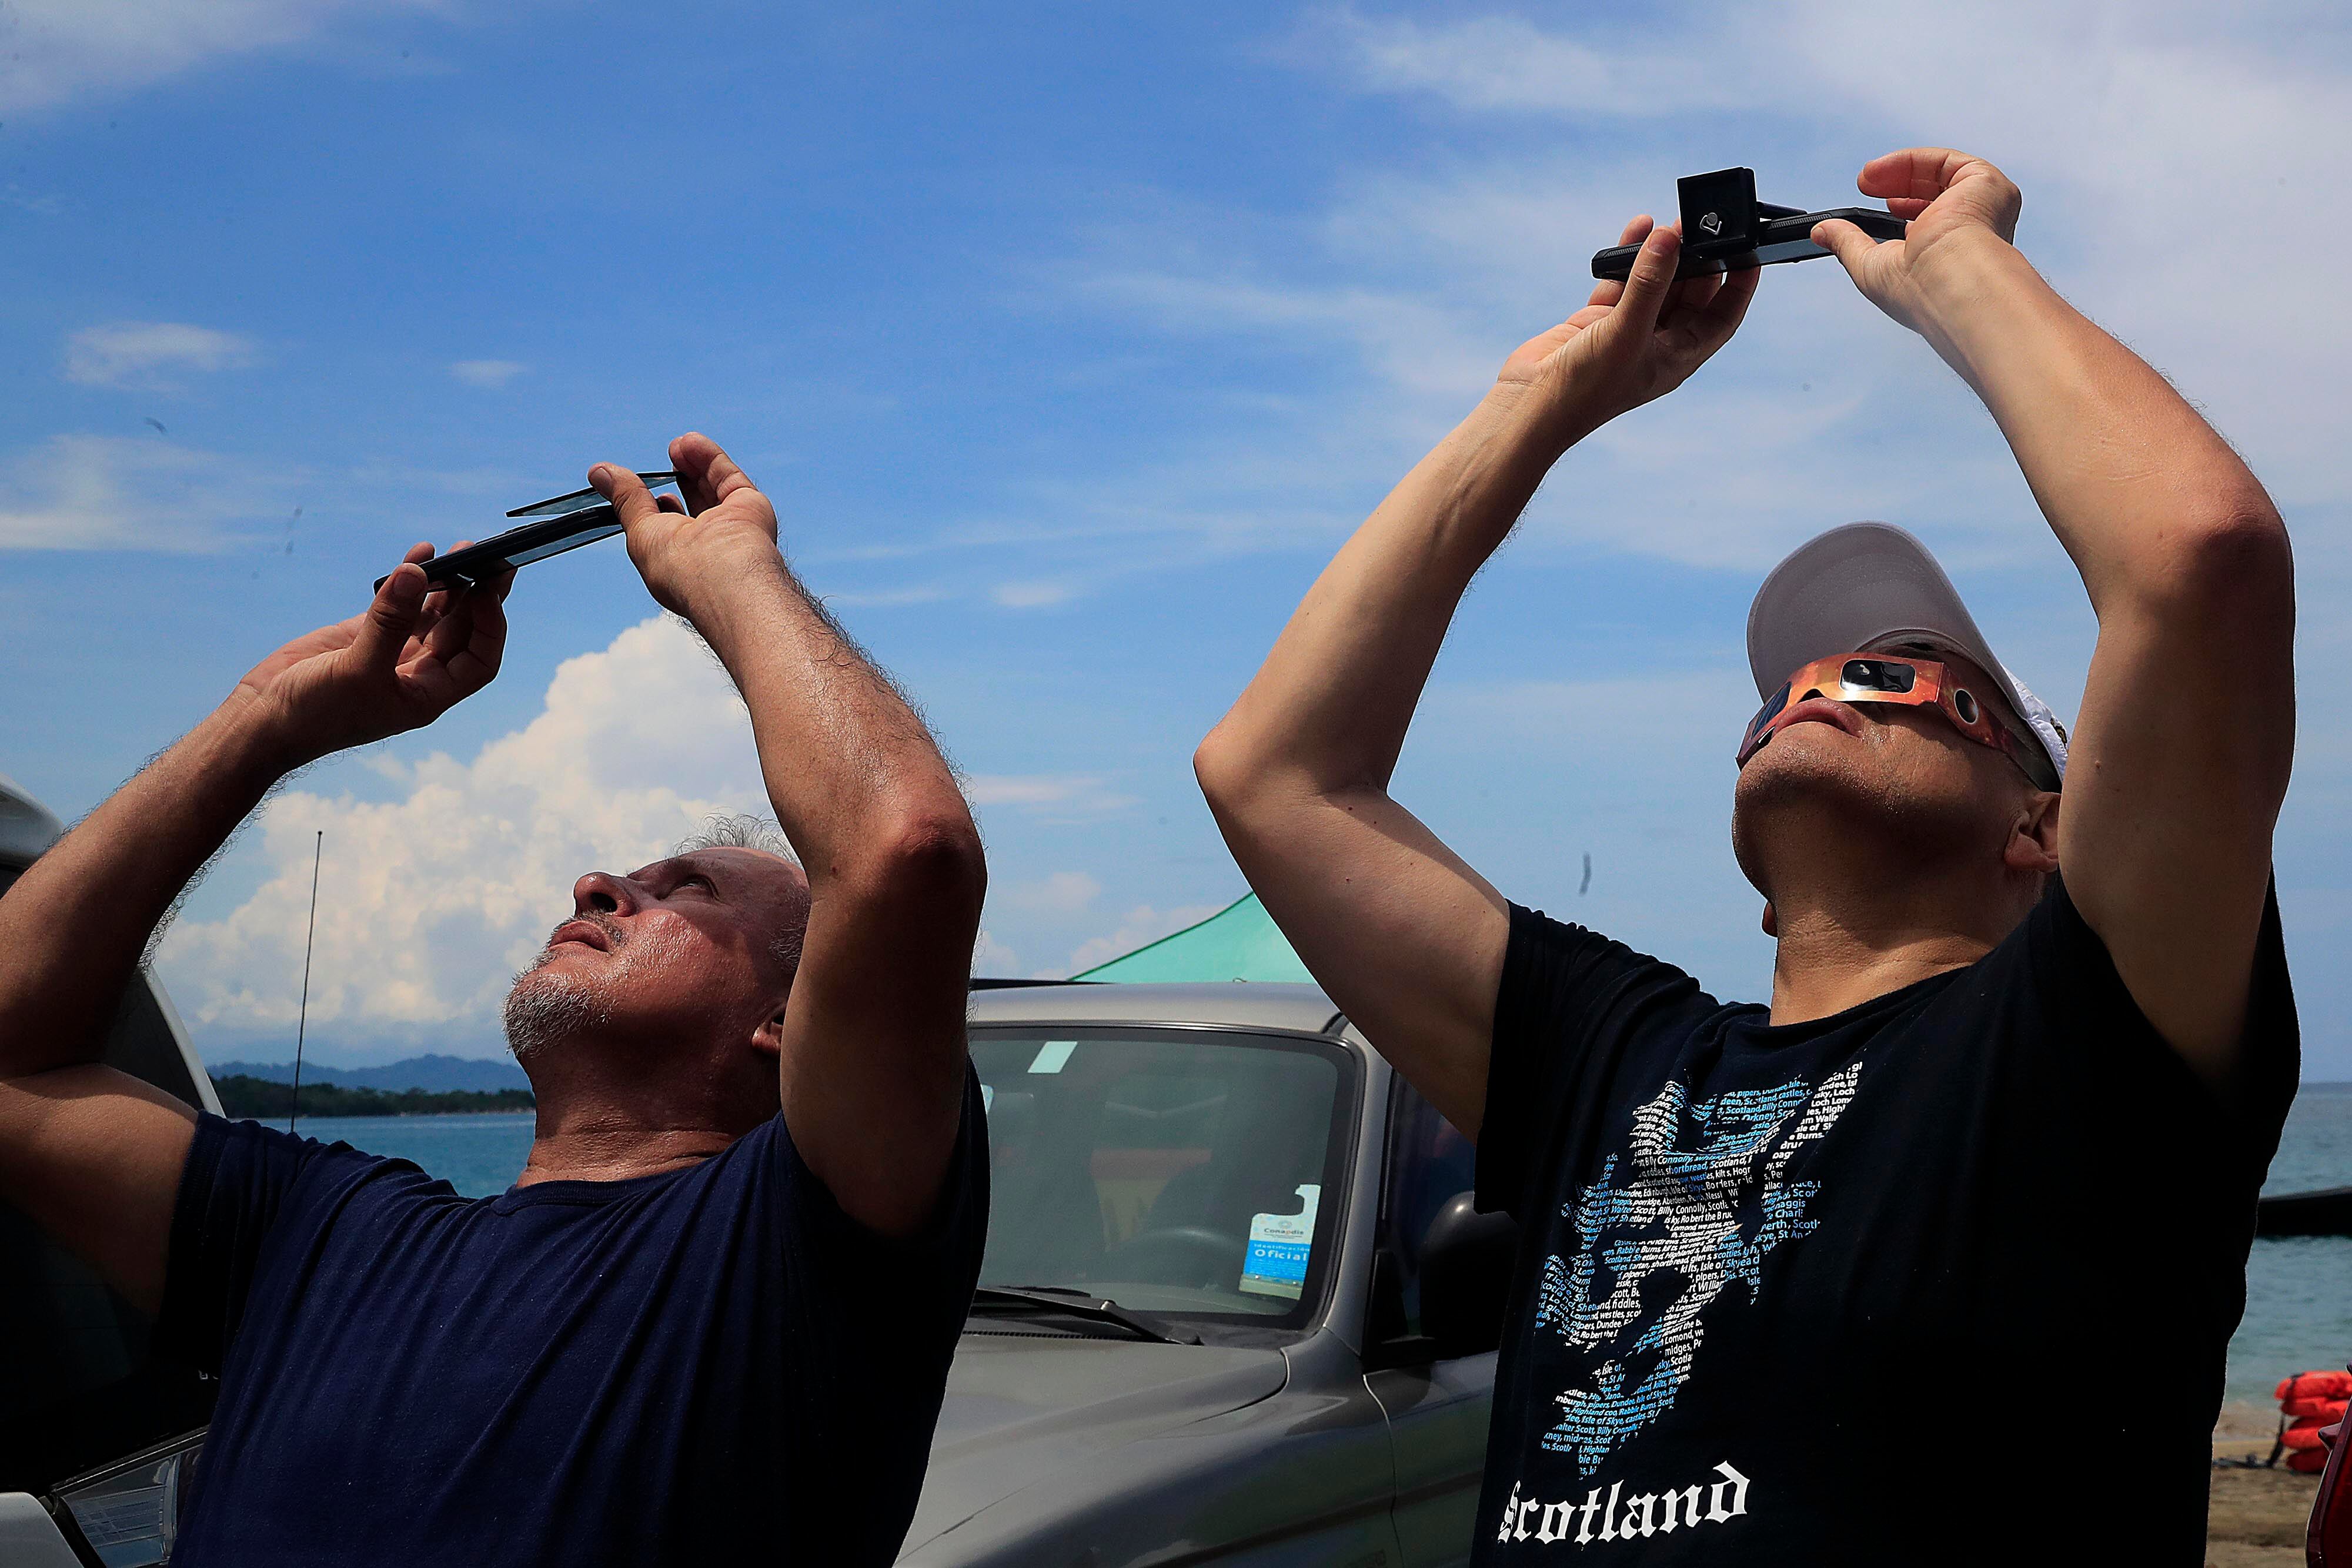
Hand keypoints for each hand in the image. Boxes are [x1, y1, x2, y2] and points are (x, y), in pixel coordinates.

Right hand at [234, 543, 510, 766]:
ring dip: (451, 582)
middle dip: (480, 596)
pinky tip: (423, 553)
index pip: (479, 660)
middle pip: (463, 630)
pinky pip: (399, 601)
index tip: (488, 593)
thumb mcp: (357, 669)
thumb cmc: (315, 713)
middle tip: (496, 556)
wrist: (263, 719)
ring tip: (465, 547)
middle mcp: (419, 673)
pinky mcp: (367, 631)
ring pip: (435, 612)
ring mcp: (393, 649)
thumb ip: (388, 622)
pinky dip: (412, 578)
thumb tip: (418, 573)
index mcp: (428, 694)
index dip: (490, 627)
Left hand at [594, 433, 779, 615]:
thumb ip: (625, 499)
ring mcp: (731, 527)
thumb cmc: (681, 569)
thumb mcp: (640, 531)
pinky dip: (710, 458)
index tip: (643, 486)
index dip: (656, 504)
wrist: (725, 577)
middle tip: (668, 456)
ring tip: (677, 444)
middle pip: (695, 502)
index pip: (670, 527)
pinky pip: (729, 478)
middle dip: (680, 477)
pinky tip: (691, 443)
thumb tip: (599, 473)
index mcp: (682, 560)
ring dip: (693, 463)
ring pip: (712, 487)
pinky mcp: (749, 508)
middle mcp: (709, 545)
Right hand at [1496, 216, 1759, 441]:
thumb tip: (1671, 236)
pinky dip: (1627, 256)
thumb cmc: (1586, 388)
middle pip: (1691, 294)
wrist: (1529, 406)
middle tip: (1707, 222)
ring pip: (1654, 283)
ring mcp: (1626, 330)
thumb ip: (1649, 283)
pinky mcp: (1596, 320)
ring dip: (1663, 254)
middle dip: (1700, 259)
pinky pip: (1620, 280)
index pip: (1722, 317)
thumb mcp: (1626, 333)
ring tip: (1673, 219)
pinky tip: (1638, 228)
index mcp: (1677, 357)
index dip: (1740, 286)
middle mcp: (1656, 343)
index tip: (1752, 250)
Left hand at [1812, 148, 2022, 334]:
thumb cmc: (1916, 290)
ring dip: (1901, 170)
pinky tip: (1886, 169)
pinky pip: (1949, 162)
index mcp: (1952, 257)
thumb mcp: (1868, 266)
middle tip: (1864, 183)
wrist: (1949, 283)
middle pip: (1935, 194)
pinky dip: (1914, 161)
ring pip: (1941, 175)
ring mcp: (1985, 209)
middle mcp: (1974, 233)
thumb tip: (1821, 232)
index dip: (1899, 207)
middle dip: (1897, 184)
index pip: (1930, 222)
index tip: (1872, 203)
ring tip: (1867, 177)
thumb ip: (1847, 243)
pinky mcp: (1989, 187)